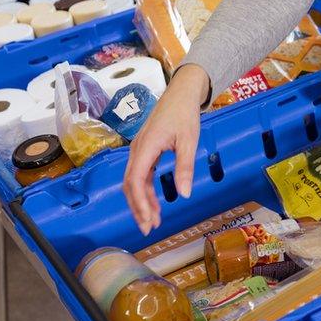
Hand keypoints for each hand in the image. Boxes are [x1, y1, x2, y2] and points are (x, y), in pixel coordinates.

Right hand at [123, 64, 208, 234]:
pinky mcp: (145, 149)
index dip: (140, 203)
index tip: (148, 220)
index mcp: (146, 146)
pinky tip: (154, 203)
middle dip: (138, 208)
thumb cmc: (185, 114)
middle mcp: (137, 149)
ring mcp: (139, 149)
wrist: (181, 93)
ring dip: (141, 201)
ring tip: (152, 221)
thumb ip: (185, 167)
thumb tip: (185, 194)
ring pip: (133, 181)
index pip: (136, 181)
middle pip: (130, 185)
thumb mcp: (189, 141)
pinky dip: (146, 190)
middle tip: (148, 228)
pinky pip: (140, 174)